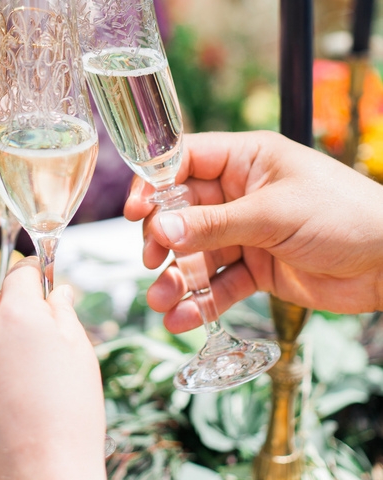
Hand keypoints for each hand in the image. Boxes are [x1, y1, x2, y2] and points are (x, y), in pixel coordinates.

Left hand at [0, 259, 105, 479]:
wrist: (44, 474)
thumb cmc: (72, 411)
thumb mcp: (79, 351)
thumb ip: (62, 310)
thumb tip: (55, 290)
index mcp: (17, 314)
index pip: (19, 273)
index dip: (33, 274)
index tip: (41, 279)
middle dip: (18, 314)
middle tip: (43, 345)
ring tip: (26, 382)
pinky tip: (7, 402)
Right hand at [124, 130, 382, 331]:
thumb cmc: (345, 215)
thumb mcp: (274, 214)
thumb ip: (215, 224)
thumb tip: (162, 228)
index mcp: (246, 159)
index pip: (183, 162)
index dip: (154, 184)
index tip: (135, 212)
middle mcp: (241, 193)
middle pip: (182, 212)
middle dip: (163, 239)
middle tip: (155, 261)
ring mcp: (248, 232)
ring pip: (197, 253)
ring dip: (177, 278)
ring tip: (164, 301)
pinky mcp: (258, 269)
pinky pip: (219, 284)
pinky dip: (201, 303)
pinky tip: (184, 319)